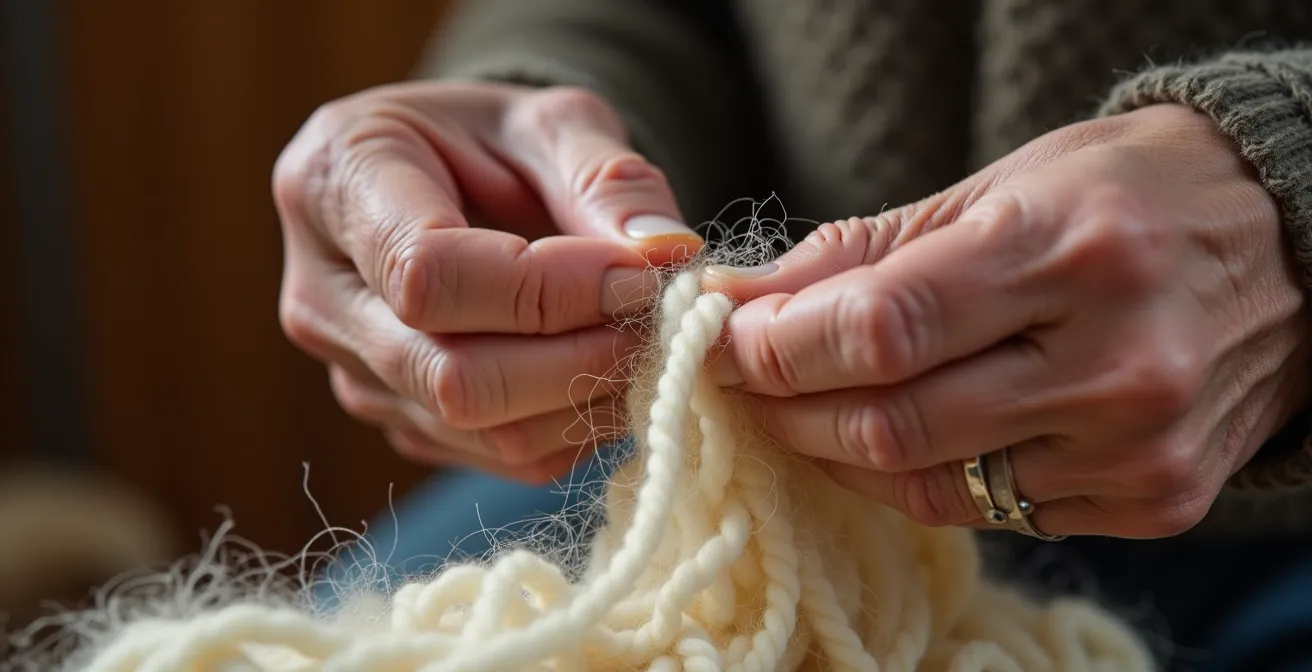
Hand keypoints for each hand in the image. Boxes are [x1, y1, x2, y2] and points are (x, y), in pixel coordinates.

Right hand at [273, 82, 700, 482]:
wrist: (450, 182)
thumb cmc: (494, 139)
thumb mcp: (551, 120)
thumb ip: (607, 176)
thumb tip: (666, 254)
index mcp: (336, 182)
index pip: (427, 273)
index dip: (549, 288)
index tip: (641, 273)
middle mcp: (320, 294)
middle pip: (451, 373)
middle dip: (578, 356)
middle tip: (661, 321)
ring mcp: (353, 373)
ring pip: (479, 427)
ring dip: (586, 397)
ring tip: (646, 343)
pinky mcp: (400, 422)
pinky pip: (498, 455)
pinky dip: (575, 426)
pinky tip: (611, 374)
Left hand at [705, 104, 1310, 537]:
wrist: (1288, 248)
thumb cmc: (1124, 197)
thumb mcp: (995, 189)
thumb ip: (862, 255)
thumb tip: (742, 304)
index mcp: (1070, 251)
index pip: (880, 330)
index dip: (779, 348)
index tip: (731, 340)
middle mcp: (1117, 362)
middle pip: (891, 424)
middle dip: (790, 408)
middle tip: (751, 381)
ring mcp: (1139, 447)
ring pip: (928, 486)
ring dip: (841, 451)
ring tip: (812, 407)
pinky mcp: (1154, 501)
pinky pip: (990, 514)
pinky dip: (924, 478)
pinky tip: (912, 433)